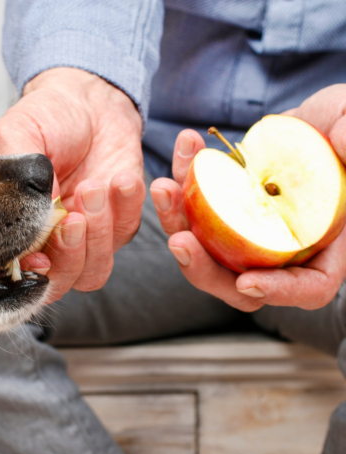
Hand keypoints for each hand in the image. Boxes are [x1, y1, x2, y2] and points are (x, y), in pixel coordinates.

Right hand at [0, 67, 144, 302]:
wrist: (88, 99)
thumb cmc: (46, 117)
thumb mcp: (15, 136)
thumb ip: (15, 180)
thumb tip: (31, 223)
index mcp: (17, 228)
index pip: (21, 272)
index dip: (32, 274)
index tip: (40, 256)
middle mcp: (51, 241)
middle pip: (62, 281)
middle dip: (70, 253)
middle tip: (74, 216)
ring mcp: (88, 236)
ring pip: (95, 269)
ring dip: (98, 233)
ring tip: (95, 186)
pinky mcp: (121, 221)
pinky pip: (127, 232)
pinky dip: (126, 208)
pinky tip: (122, 178)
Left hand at [150, 84, 345, 311]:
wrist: (314, 121)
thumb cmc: (344, 126)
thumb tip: (344, 142)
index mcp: (328, 244)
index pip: (310, 286)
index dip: (280, 291)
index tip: (247, 281)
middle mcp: (282, 248)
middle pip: (240, 283)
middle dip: (203, 269)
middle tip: (180, 240)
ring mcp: (248, 233)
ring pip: (206, 248)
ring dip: (178, 221)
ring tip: (165, 188)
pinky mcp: (223, 211)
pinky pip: (194, 209)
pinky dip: (183, 183)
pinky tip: (185, 147)